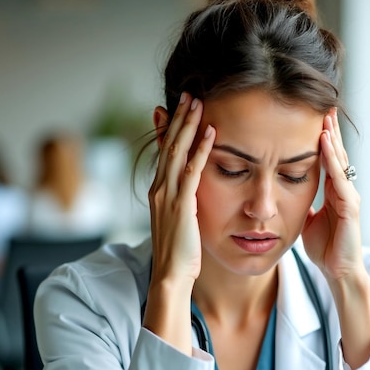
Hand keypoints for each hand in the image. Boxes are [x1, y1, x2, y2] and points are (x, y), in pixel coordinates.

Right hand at [148, 92, 215, 287]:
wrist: (171, 275)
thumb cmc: (178, 252)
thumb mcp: (178, 221)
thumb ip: (181, 201)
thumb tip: (189, 191)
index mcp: (158, 191)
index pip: (164, 152)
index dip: (169, 128)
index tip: (176, 107)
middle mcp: (159, 188)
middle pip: (168, 145)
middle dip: (179, 118)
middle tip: (188, 94)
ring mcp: (168, 196)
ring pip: (177, 151)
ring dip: (188, 125)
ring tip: (198, 102)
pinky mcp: (182, 206)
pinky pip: (192, 171)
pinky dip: (201, 150)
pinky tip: (211, 132)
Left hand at [301, 109, 362, 281]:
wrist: (337, 271)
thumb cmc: (325, 248)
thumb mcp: (308, 220)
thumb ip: (303, 205)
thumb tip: (288, 194)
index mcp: (333, 193)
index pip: (327, 160)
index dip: (321, 140)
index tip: (313, 119)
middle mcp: (343, 191)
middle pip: (336, 154)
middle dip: (329, 130)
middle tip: (323, 106)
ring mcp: (349, 197)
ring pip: (339, 161)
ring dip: (332, 138)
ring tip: (325, 116)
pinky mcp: (350, 207)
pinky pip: (339, 178)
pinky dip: (332, 159)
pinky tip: (325, 142)